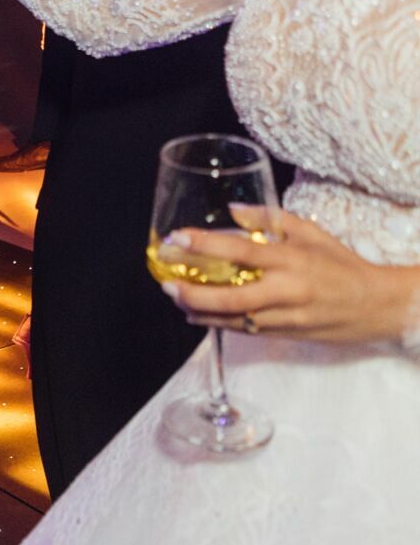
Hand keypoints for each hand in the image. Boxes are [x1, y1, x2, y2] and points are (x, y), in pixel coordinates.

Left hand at [161, 206, 418, 345]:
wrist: (378, 306)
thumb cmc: (342, 265)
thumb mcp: (310, 233)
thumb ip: (270, 218)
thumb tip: (233, 211)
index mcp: (291, 260)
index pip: (240, 251)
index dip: (204, 244)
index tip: (176, 239)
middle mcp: (286, 290)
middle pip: (230, 296)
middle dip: (193, 292)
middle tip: (167, 284)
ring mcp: (286, 316)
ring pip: (234, 318)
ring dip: (200, 311)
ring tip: (177, 299)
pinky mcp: (286, 334)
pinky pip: (246, 330)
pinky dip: (219, 323)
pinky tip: (199, 315)